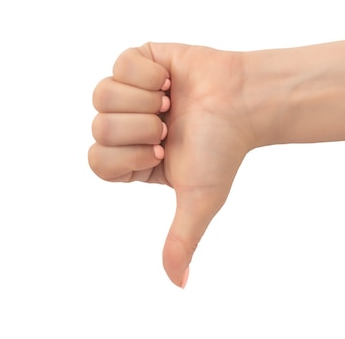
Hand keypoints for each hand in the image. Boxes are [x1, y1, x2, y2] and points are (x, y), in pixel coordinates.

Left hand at [89, 43, 254, 286]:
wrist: (245, 102)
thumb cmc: (224, 148)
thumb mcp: (200, 198)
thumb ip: (182, 239)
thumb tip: (177, 284)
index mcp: (135, 159)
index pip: (98, 161)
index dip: (128, 156)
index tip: (163, 151)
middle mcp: (128, 126)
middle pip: (99, 127)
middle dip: (141, 126)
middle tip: (171, 126)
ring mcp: (132, 92)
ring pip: (102, 94)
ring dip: (144, 99)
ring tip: (172, 102)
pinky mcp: (141, 60)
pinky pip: (122, 63)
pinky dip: (150, 73)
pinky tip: (171, 80)